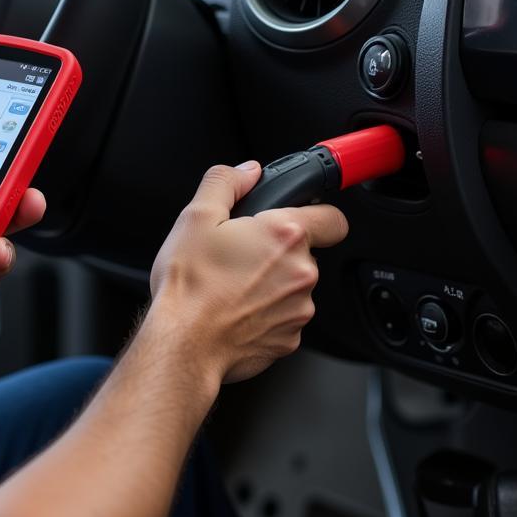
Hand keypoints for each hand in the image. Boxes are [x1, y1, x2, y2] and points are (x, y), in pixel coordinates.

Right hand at [147, 162, 347, 385]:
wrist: (183, 345)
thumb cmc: (189, 285)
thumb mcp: (196, 217)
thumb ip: (226, 182)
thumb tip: (247, 171)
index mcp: (285, 235)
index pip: (333, 218)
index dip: (316, 214)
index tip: (297, 219)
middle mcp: (302, 272)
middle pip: (306, 253)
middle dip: (279, 251)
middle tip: (240, 254)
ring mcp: (299, 310)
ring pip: (295, 287)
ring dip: (273, 284)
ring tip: (232, 285)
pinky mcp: (290, 340)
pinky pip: (285, 318)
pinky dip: (266, 313)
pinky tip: (235, 310)